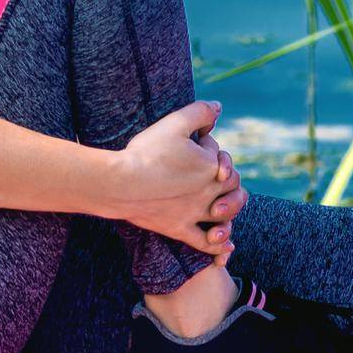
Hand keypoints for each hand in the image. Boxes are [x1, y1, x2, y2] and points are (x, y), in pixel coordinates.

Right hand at [105, 101, 245, 258]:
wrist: (121, 183)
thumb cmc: (146, 152)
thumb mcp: (173, 124)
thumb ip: (199, 112)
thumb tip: (218, 107)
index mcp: (211, 166)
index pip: (220, 155)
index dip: (210, 147)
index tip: (194, 143)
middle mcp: (208, 191)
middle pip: (231, 185)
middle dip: (227, 177)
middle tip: (212, 170)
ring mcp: (195, 212)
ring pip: (226, 214)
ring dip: (231, 209)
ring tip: (224, 206)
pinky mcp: (179, 228)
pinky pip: (205, 243)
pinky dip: (219, 245)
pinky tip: (226, 245)